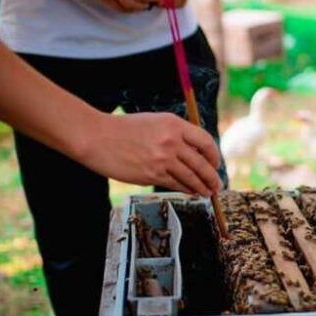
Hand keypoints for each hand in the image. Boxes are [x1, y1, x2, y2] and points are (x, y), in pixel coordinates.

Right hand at [80, 111, 222, 194]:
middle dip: (212, 177)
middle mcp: (172, 141)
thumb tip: (195, 152)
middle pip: (201, 163)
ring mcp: (162, 159)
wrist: (97, 138)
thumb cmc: (124, 129)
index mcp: (174, 124)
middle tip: (217, 185)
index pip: (205, 141)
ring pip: (191, 177)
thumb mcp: (155, 122)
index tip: (216, 163)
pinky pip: (176, 184)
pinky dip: (186, 190)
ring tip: (207, 193)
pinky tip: (191, 192)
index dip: (214, 155)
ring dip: (202, 187)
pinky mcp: (152, 174)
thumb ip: (175, 134)